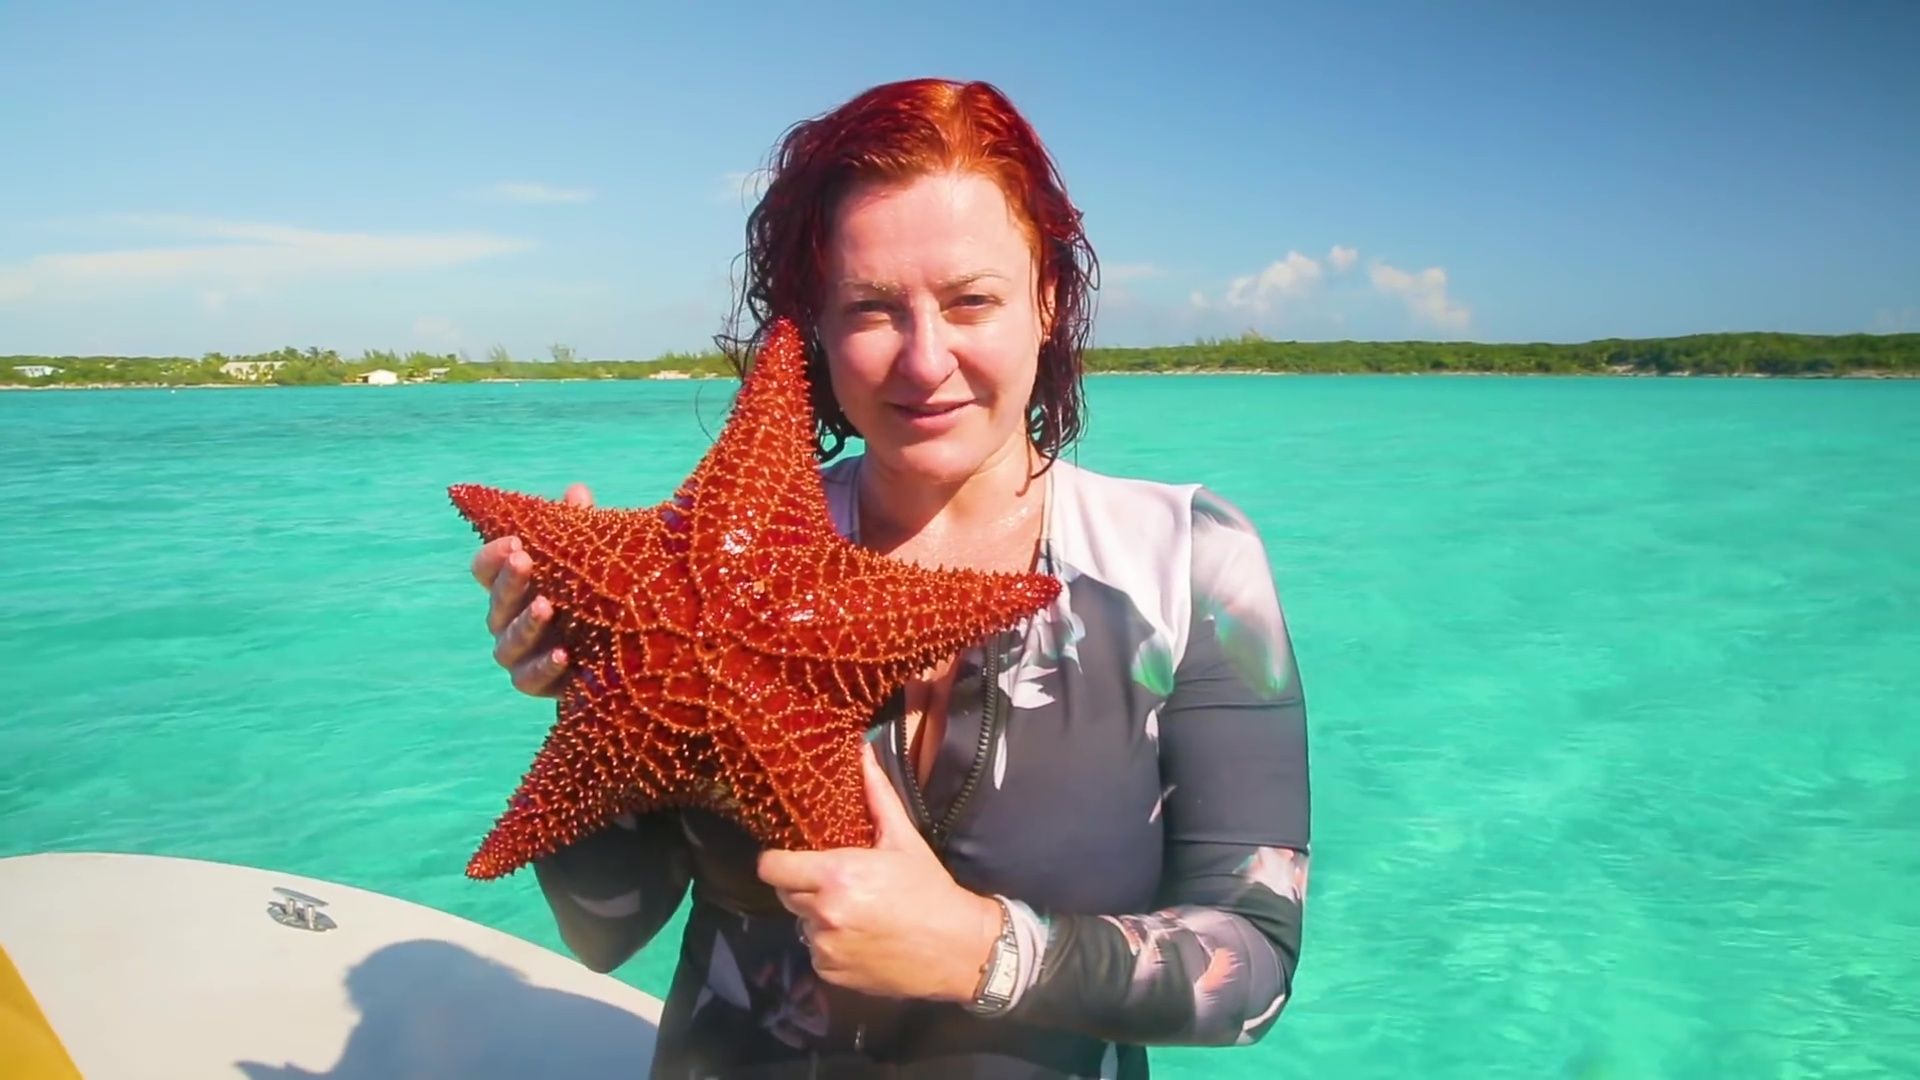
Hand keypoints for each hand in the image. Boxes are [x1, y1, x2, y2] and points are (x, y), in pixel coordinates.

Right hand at [469, 482, 593, 696]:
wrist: (620, 653)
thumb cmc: (595, 594)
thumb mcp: (591, 561)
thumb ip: (579, 530)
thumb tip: (576, 491)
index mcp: (516, 587)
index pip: (486, 570)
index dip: (492, 556)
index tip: (513, 541)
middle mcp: (510, 621)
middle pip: (496, 603)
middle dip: (509, 581)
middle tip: (524, 561)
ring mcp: (522, 655)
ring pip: (507, 644)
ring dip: (524, 624)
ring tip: (546, 607)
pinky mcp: (541, 683)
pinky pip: (530, 680)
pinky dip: (543, 668)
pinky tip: (563, 654)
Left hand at [758, 744, 1001, 1002]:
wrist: (957, 949)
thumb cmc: (929, 889)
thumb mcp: (903, 839)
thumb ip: (876, 795)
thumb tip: (862, 752)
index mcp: (835, 875)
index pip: (771, 867)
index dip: (777, 860)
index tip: (793, 856)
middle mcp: (823, 913)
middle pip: (785, 894)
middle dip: (803, 885)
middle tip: (833, 880)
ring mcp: (825, 948)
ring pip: (802, 924)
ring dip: (818, 916)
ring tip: (853, 910)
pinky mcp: (831, 973)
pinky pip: (816, 952)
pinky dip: (831, 944)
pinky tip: (860, 937)